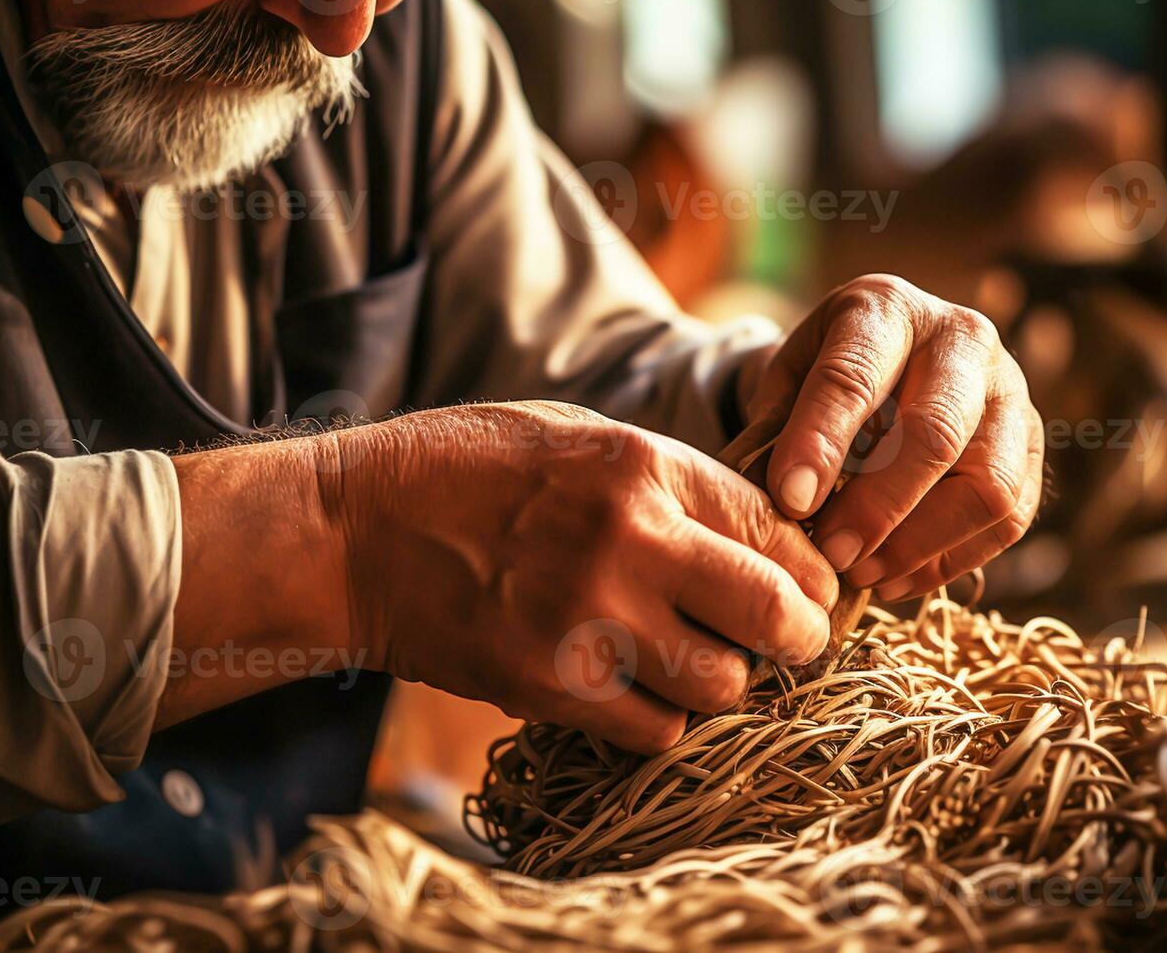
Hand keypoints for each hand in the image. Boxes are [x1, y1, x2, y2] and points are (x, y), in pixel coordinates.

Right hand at [330, 402, 836, 753]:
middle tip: (788, 642)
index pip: (777, 529)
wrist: (354, 533)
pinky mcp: (549, 686)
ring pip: (721, 686)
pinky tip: (639, 690)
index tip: (811, 591)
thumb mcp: (577, 435)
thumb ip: (669, 482)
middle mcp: (629, 542)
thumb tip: (758, 531)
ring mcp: (588, 621)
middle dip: (799, 636)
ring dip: (722, 682)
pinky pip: (655, 731)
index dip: (811, 571)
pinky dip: (662, 719)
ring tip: (696, 664)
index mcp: (640, 467)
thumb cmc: (466, 470)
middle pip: (775, 615)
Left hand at [740, 275, 1043, 601]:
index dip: (821, 444)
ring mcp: (1010, 394)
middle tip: (831, 553)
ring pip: (988, 486)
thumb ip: (780, 430)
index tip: (790, 501)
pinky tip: (892, 580)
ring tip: (861, 573)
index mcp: (886, 309)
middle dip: (879, 506)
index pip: (853, 377)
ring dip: (919, 544)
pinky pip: (1008, 520)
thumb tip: (783, 505)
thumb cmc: (823, 377)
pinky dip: (948, 562)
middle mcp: (963, 340)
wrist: (884, 362)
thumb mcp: (786, 380)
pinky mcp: (1030, 449)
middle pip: (937, 432)